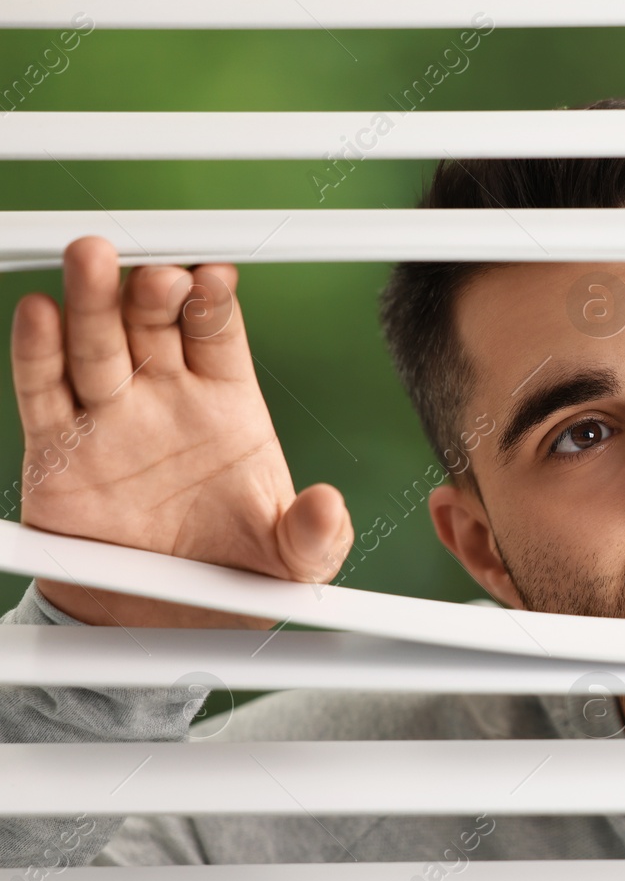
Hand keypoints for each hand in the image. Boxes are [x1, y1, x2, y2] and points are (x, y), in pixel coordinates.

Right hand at [10, 236, 352, 627]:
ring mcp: (110, 416)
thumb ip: (315, 535)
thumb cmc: (230, 575)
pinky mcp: (58, 447)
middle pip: (156, 324)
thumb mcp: (290, 563)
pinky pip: (44, 391)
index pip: (220, 335)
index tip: (216, 279)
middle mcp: (166, 396)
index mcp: (228, 403)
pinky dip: (38, 350)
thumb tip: (331, 507)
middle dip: (155, 291)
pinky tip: (40, 312)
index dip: (217, 303)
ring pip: (98, 345)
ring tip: (93, 260)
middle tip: (158, 272)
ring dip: (93, 301)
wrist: (158, 620)